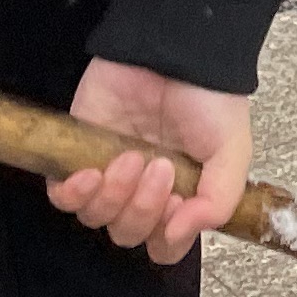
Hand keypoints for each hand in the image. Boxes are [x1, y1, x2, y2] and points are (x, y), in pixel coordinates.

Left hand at [49, 57, 252, 265]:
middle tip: (159, 167)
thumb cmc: (208, 99)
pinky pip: (62, 197)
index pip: (166, 245)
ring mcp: (109, 174)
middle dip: (143, 209)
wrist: (173, 51)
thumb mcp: (233, 150)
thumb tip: (182, 233)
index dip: (168, 240)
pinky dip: (74, 193)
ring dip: (114, 194)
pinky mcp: (77, 154)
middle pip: (129, 234)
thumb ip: (220, 199)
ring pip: (97, 218)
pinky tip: (91, 172)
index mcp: (183, 196)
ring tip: (131, 157)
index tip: (177, 212)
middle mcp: (144, 191)